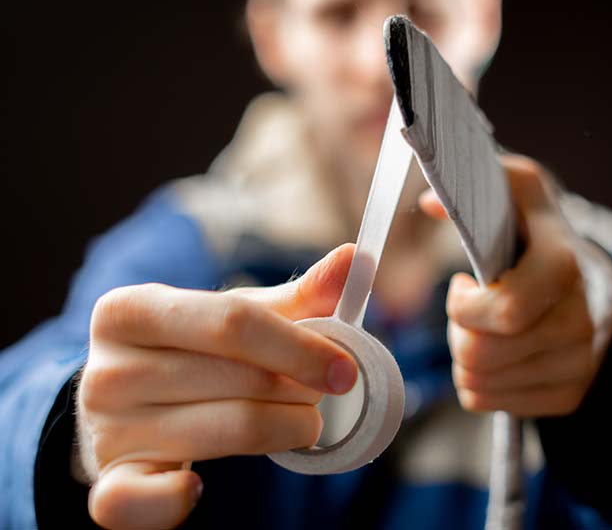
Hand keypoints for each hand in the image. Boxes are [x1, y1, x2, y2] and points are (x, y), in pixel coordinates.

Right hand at [77, 244, 357, 528]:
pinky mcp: (110, 483)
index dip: (299, 347)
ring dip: (284, 430)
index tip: (345, 370)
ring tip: (300, 422)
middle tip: (319, 394)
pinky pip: (141, 502)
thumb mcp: (238, 315)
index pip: (232, 322)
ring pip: (224, 432)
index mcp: (131, 309)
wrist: (128, 404)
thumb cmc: (195, 351)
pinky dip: (176, 500)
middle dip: (298, 388)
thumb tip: (355, 259)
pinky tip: (198, 487)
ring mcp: (106, 429)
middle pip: (238, 378)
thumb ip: (299, 294)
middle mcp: (107, 369)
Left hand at [419, 154, 611, 416]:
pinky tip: (498, 353)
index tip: (463, 285)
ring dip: (466, 358)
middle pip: (480, 356)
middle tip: (469, 311)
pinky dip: (482, 383)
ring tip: (484, 330)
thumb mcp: (515, 190)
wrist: (591, 276)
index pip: (505, 312)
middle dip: (458, 333)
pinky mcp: (571, 394)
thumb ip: (474, 185)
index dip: (464, 307)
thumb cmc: (537, 232)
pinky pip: (494, 405)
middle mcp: (582, 321)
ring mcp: (580, 363)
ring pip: (479, 385)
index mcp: (564, 266)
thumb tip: (431, 204)